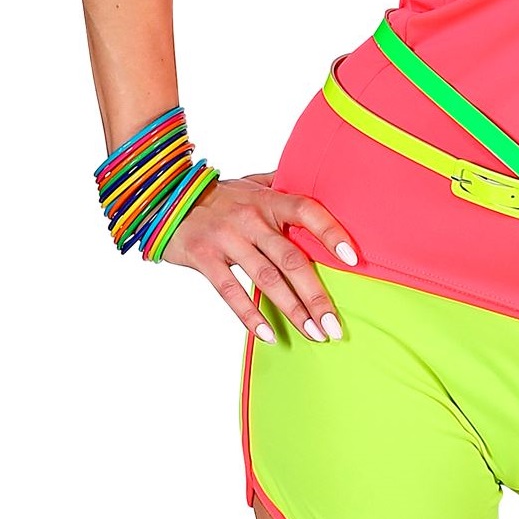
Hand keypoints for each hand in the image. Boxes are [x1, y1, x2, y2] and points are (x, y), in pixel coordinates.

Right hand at [160, 172, 359, 345]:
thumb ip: (283, 184)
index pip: (308, 211)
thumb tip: (320, 183)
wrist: (165, 198)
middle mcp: (251, 219)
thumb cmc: (219, 195)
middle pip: (291, 259)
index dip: (331, 233)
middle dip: (316, 295)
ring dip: (292, 310)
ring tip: (313, 333)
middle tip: (334, 324)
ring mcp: (228, 239)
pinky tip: (268, 335)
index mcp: (269, 200)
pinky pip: (231, 292)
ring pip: (266, 280)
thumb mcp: (253, 183)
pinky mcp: (204, 258)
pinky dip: (249, 316)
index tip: (352, 259)